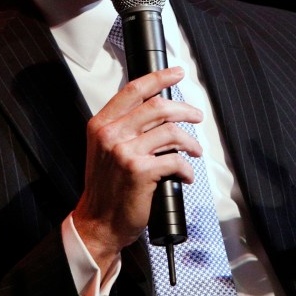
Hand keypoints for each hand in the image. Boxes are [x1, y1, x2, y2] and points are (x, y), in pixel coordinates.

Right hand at [73, 66, 202, 272]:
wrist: (98, 222)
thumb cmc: (105, 188)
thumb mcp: (104, 149)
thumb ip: (123, 127)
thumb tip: (158, 109)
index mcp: (101, 124)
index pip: (134, 89)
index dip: (159, 77)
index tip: (176, 73)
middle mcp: (111, 134)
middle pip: (158, 107)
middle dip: (185, 109)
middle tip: (197, 116)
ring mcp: (125, 152)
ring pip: (171, 132)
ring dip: (190, 142)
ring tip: (195, 150)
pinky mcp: (140, 171)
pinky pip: (175, 161)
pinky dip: (186, 169)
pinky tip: (186, 175)